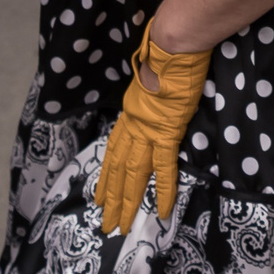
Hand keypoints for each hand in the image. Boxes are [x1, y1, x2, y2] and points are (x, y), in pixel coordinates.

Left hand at [96, 21, 212, 235]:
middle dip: (111, 199)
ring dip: (127, 202)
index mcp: (130, 114)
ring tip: (121, 225)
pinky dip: (162, 189)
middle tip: (106, 224)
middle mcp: (133, 126)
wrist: (173, 47)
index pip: (113, 152)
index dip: (106, 177)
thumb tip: (157, 97)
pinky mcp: (166, 132)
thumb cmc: (168, 56)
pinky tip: (161, 210)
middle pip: (117, 169)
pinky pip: (163, 167)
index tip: (100, 198)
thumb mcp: (153, 78)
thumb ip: (152, 93)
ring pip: (132, 174)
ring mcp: (148, 131)